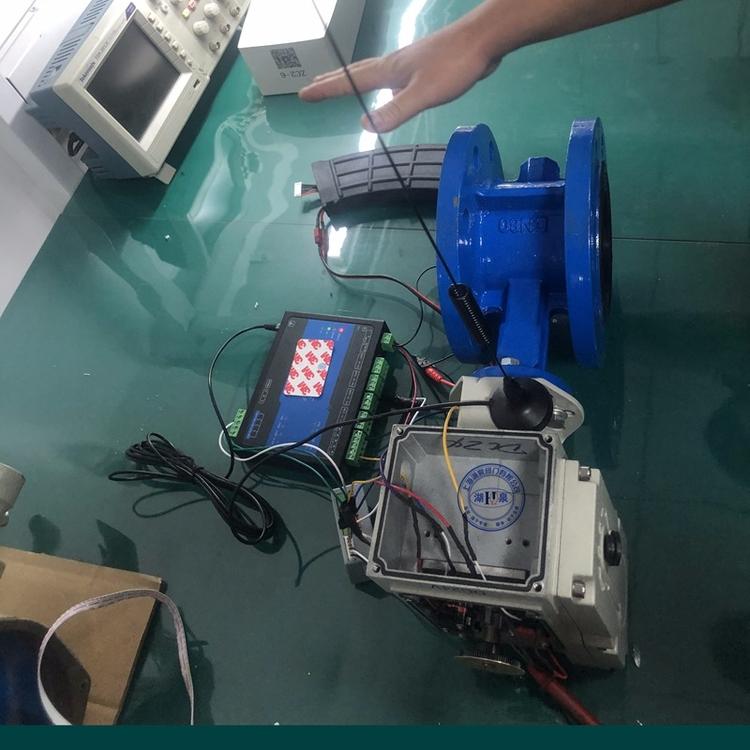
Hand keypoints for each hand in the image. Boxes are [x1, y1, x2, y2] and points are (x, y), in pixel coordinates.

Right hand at [299, 20, 501, 132]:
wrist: (483, 40)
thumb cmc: (454, 65)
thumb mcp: (423, 94)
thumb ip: (395, 110)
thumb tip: (364, 125)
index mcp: (389, 70)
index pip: (350, 80)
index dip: (326, 89)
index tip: (304, 94)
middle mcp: (394, 64)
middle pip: (356, 72)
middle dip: (333, 80)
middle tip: (313, 85)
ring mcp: (409, 64)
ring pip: (373, 72)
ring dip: (353, 78)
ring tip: (341, 83)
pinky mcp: (424, 66)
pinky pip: (391, 76)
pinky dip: (378, 81)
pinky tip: (388, 87)